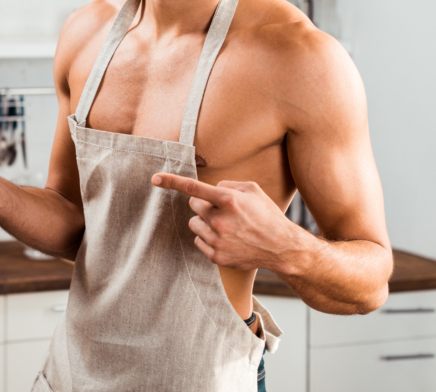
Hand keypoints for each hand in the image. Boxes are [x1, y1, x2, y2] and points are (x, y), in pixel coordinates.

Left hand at [152, 173, 298, 272]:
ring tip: (226, 225)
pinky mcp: (216, 256)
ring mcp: (217, 240)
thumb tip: (211, 188)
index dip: (171, 182)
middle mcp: (220, 220)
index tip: (155, 179)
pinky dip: (208, 237)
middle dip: (204, 204)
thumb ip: (228, 185)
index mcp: (229, 201)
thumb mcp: (252, 190)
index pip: (193, 188)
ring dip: (205, 221)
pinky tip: (225, 238)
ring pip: (194, 223)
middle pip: (194, 205)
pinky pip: (198, 240)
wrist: (280, 247)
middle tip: (221, 209)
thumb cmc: (267, 215)